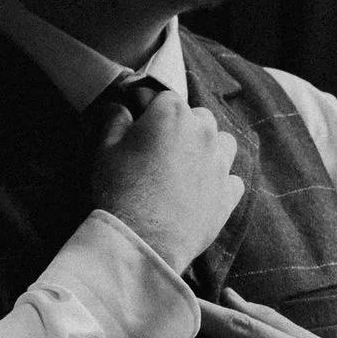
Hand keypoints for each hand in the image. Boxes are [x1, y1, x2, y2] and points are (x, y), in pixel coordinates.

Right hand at [89, 92, 244, 275]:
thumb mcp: (105, 150)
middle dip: (181, 126)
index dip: (147, 110)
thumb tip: (120, 108)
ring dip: (208, 148)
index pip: (161, 97)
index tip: (136, 125)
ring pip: (223, 142)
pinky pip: (231, 179)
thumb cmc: (120, 190)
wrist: (144, 240)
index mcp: (172, 113)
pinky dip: (220, 181)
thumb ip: (114, 121)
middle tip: (160, 149)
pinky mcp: (228, 194)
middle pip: (197, 117)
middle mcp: (203, 131)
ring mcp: (221, 163)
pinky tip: (202, 191)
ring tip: (187, 166)